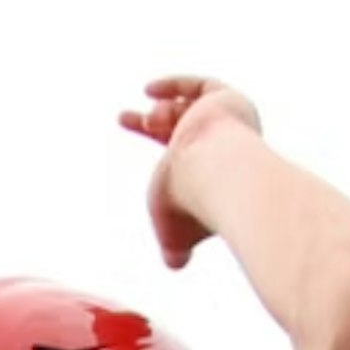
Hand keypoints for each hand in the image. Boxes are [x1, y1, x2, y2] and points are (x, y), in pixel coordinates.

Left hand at [118, 73, 262, 268]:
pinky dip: (173, 86)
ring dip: (160, 117)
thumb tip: (176, 264)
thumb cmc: (191, 208)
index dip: (153, 145)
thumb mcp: (175, 235)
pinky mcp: (227, 102)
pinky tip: (147, 91)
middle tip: (122, 118)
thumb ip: (175, 249)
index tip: (128, 133)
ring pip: (186, 110)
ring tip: (151, 121)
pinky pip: (199, 85)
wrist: (215, 178)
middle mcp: (223, 146)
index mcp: (211, 174)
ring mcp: (227, 123)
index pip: (181, 154)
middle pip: (182, 128)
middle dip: (150, 124)